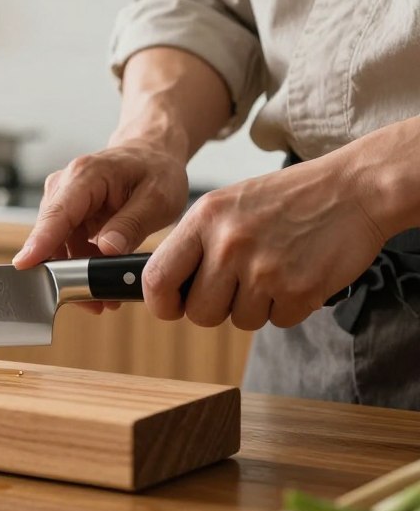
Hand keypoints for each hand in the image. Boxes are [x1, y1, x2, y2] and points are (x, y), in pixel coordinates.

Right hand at [13, 142, 189, 311]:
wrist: (151, 155)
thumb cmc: (156, 171)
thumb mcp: (158, 198)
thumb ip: (132, 224)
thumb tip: (107, 249)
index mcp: (87, 175)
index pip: (57, 213)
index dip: (40, 241)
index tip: (24, 264)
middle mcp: (66, 184)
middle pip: (51, 233)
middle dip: (66, 271)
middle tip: (92, 301)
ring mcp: (63, 199)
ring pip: (56, 244)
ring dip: (75, 272)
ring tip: (103, 297)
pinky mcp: (66, 213)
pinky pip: (65, 244)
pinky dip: (80, 264)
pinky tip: (101, 278)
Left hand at [144, 155, 385, 329]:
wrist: (353, 189)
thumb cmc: (286, 200)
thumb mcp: (227, 205)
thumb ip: (196, 243)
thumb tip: (166, 288)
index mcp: (204, 219)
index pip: (157, 277)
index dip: (160, 302)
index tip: (171, 307)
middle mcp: (229, 244)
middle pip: (199, 312)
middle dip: (216, 309)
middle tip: (237, 287)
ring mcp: (264, 269)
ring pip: (239, 321)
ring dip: (256, 306)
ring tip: (274, 269)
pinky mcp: (299, 290)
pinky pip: (277, 321)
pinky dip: (288, 306)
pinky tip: (298, 274)